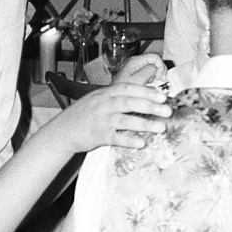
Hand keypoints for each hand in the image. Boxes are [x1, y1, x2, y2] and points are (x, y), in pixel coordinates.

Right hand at [46, 79, 171, 154]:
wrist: (63, 130)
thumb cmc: (86, 113)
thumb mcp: (100, 99)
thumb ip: (119, 96)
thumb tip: (147, 96)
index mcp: (106, 93)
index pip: (128, 88)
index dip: (146, 91)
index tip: (163, 96)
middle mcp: (104, 104)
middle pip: (129, 102)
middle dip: (150, 106)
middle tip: (168, 111)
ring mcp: (100, 120)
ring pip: (124, 120)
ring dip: (144, 124)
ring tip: (161, 127)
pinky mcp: (98, 136)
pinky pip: (116, 138)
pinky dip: (129, 140)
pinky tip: (142, 142)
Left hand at [112, 52, 166, 86]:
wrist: (114, 99)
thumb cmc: (124, 91)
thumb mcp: (139, 80)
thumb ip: (149, 70)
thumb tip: (157, 67)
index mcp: (135, 60)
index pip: (155, 57)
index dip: (161, 66)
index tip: (160, 78)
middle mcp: (135, 62)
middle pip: (154, 61)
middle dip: (159, 71)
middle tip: (160, 81)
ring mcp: (135, 68)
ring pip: (152, 68)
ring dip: (155, 75)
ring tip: (152, 84)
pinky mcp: (135, 75)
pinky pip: (148, 74)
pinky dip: (151, 79)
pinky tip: (148, 86)